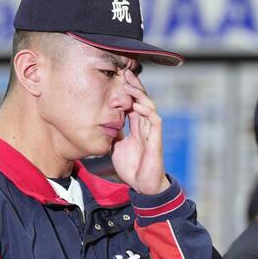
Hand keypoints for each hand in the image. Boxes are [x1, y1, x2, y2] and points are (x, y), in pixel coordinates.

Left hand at [111, 69, 169, 195]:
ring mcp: (152, 132)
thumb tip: (101, 123)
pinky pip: (155, 122)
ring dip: (140, 95)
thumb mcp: (116, 146)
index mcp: (136, 126)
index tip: (118, 77)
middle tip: (126, 72)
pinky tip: (138, 105)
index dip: (127, 90)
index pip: (133, 102)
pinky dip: (148, 112)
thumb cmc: (132, 167)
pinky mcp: (156, 140)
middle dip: (135, 86)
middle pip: (142, 100)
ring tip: (130, 86)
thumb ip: (113, 134)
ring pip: (149, 107)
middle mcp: (145, 126)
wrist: (142, 186)